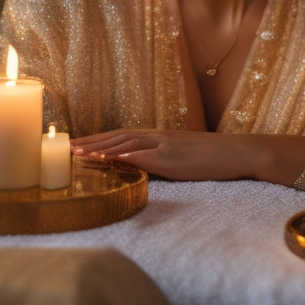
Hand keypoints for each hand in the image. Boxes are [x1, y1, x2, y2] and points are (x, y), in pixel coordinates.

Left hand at [70, 128, 304, 183]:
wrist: (239, 152)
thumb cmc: (214, 157)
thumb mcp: (183, 156)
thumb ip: (163, 159)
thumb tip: (146, 168)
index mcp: (159, 136)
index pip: (122, 136)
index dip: (99, 140)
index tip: (78, 145)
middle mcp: (157, 136)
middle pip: (116, 137)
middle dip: (90, 142)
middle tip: (65, 147)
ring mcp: (163, 145)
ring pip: (123, 144)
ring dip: (97, 148)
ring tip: (76, 153)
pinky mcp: (170, 158)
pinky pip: (140, 156)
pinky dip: (119, 157)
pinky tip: (104, 160)